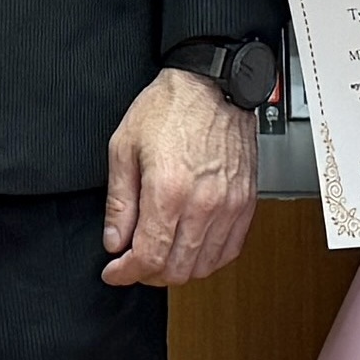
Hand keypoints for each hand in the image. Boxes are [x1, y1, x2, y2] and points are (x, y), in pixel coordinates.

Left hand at [102, 67, 260, 288]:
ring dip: (177, 270)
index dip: (125, 273)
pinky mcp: (246, 203)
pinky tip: (190, 249)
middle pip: (176, 270)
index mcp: (168, 190)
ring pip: (203, 266)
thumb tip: (114, 240)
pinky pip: (230, 250)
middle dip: (147, 274)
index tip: (114, 271)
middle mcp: (203, 204)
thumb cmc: (170, 107)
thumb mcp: (124, 147)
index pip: (148, 257)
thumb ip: (118, 202)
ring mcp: (229, 206)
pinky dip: (208, 260)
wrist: (214, 84)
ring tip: (160, 256)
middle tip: (132, 263)